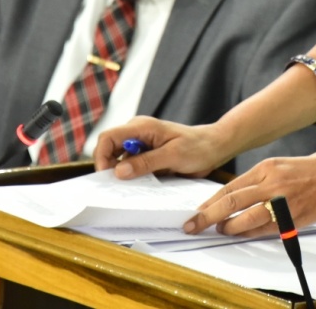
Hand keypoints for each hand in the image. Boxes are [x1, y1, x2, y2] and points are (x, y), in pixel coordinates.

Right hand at [92, 116, 230, 178]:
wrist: (214, 147)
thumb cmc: (198, 147)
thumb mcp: (173, 155)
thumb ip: (146, 162)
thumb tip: (119, 171)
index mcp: (141, 126)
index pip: (108, 137)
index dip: (101, 156)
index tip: (106, 176)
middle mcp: (137, 133)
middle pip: (110, 149)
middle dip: (109, 168)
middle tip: (117, 187)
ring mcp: (141, 144)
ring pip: (119, 160)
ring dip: (121, 174)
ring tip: (130, 188)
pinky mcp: (147, 155)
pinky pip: (131, 166)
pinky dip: (132, 176)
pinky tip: (141, 185)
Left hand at [185, 148, 315, 238]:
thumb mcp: (284, 166)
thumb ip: (262, 181)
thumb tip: (239, 197)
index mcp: (268, 167)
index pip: (230, 187)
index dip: (210, 202)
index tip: (197, 211)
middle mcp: (273, 183)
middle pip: (231, 202)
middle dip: (208, 216)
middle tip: (192, 225)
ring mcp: (284, 202)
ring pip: (246, 218)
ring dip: (229, 227)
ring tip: (220, 230)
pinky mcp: (296, 218)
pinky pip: (267, 230)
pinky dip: (252, 234)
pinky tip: (243, 235)